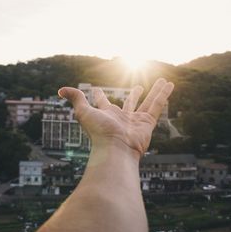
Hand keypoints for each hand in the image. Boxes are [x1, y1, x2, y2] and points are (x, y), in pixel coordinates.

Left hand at [58, 78, 173, 156]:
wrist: (115, 150)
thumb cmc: (99, 133)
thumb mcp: (84, 112)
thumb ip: (76, 99)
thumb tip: (61, 90)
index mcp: (107, 115)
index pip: (103, 104)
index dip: (99, 97)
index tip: (96, 90)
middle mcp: (122, 119)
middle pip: (130, 103)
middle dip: (134, 95)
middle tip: (138, 87)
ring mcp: (136, 122)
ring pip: (148, 103)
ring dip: (155, 91)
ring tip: (163, 81)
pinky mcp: (147, 124)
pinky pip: (157, 106)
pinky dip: (164, 95)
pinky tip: (170, 85)